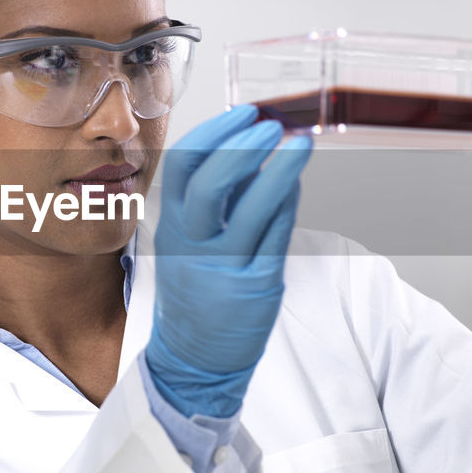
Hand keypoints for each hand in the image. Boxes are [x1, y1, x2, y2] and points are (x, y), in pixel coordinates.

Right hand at [146, 104, 312, 417]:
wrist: (193, 359)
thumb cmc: (196, 292)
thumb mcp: (189, 243)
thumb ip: (216, 201)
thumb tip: (250, 151)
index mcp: (172, 226)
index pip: (182, 167)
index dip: (213, 134)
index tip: (242, 113)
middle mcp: (193, 245)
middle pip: (210, 185)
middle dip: (242, 147)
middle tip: (270, 125)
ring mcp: (223, 267)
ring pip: (251, 210)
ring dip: (278, 171)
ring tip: (299, 144)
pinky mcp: (254, 287)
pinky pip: (274, 237)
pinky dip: (287, 205)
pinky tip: (296, 183)